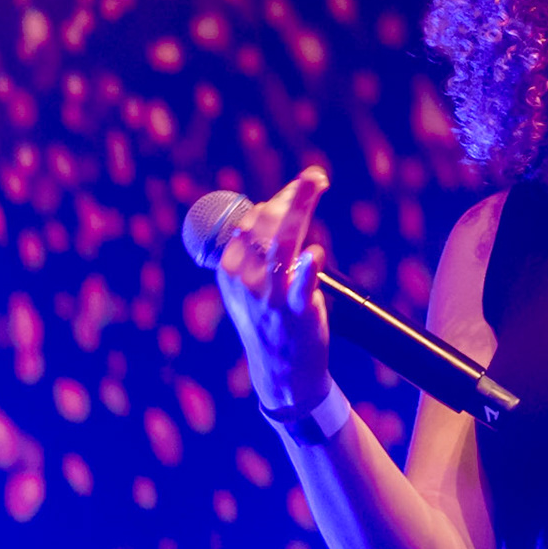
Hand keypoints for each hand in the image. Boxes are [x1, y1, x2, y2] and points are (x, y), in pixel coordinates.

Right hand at [214, 167, 333, 419]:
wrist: (281, 371)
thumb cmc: (271, 320)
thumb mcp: (250, 286)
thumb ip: (257, 251)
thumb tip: (274, 207)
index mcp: (232, 270)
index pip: (250, 223)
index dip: (278, 199)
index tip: (304, 183)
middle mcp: (246, 280)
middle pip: (264, 227)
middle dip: (291, 197)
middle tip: (315, 177)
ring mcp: (271, 296)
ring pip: (281, 246)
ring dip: (298, 212)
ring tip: (314, 186)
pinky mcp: (297, 312)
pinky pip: (300, 287)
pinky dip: (307, 269)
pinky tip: (316, 253)